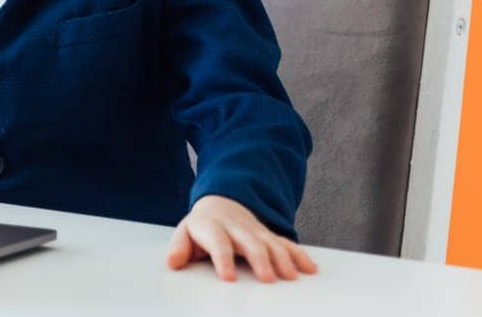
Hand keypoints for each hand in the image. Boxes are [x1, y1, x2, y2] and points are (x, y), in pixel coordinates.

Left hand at [164, 194, 318, 281]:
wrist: (222, 202)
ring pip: (272, 242)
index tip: (229, 277)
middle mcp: (237, 227)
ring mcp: (256, 230)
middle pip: (250, 242)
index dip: (224, 258)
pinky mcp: (269, 235)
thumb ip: (178, 247)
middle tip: (268, 279)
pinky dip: (299, 254)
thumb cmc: (203, 226)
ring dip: (283, 259)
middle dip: (261, 260)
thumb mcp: (185, 232)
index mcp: (213, 226)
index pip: (218, 242)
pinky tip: (309, 268)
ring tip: (291, 277)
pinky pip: (286, 243)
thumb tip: (172, 262)